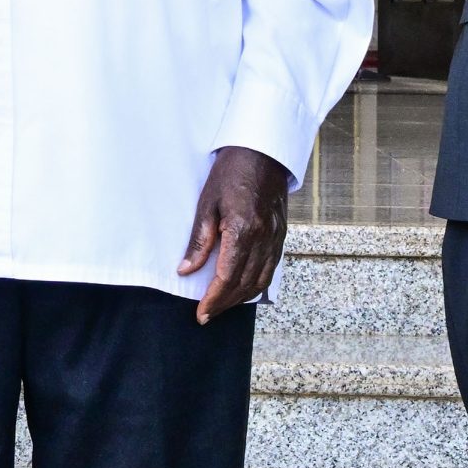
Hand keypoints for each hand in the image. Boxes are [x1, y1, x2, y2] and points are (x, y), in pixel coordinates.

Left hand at [179, 146, 290, 321]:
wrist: (263, 152)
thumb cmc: (231, 172)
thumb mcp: (207, 202)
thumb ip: (199, 240)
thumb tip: (186, 270)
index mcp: (243, 229)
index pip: (227, 277)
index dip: (213, 299)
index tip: (201, 313)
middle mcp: (263, 237)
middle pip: (245, 284)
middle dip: (225, 304)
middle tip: (207, 315)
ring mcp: (276, 237)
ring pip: (261, 280)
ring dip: (241, 298)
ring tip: (222, 306)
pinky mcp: (281, 234)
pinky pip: (271, 269)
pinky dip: (257, 284)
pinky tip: (243, 288)